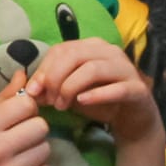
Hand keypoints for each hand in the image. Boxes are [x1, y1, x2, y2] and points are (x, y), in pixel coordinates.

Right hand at [0, 75, 51, 165]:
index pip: (26, 105)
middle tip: (17, 136)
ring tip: (18, 155)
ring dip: (35, 151)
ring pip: (45, 150)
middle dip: (31, 129)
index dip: (23, 109)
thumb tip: (25, 74)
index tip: (13, 117)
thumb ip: (4, 98)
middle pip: (41, 127)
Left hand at [26, 38, 162, 148]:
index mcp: (90, 47)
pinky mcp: (137, 88)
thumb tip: (27, 88)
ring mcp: (125, 69)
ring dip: (71, 88)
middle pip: (74, 56)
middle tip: (49, 101)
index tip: (33, 91)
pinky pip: (117, 88)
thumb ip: (49, 86)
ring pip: (92, 69)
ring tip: (62, 105)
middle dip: (55, 79)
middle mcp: (109, 52)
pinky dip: (96, 95)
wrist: (129, 118)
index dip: (43, 70)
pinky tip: (82, 102)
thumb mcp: (68, 91)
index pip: (60, 50)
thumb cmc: (96, 100)